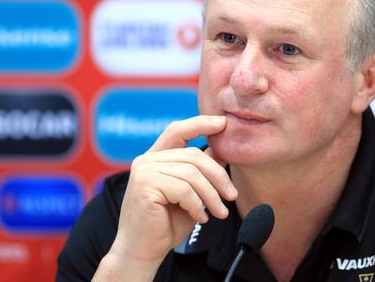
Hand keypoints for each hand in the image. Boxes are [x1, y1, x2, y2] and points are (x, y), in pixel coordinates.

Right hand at [94, 115, 236, 280]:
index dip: (200, 123)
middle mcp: (146, 160)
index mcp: (155, 157)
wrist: (143, 251)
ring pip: (192, 174)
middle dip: (218, 175)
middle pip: (193, 155)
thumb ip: (201, 170)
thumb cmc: (167, 223)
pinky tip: (200, 217)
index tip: (223, 123)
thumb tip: (221, 147)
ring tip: (219, 212)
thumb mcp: (190, 192)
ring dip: (211, 195)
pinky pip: (184, 189)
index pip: (177, 130)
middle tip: (231, 196)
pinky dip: (198, 204)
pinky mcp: (145, 185)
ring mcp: (144, 171)